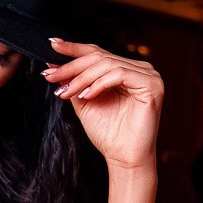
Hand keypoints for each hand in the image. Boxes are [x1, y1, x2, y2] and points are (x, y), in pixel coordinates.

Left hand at [42, 39, 163, 171]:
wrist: (123, 158)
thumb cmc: (109, 134)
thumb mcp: (84, 102)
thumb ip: (73, 83)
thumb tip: (52, 65)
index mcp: (124, 70)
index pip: (97, 52)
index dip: (73, 48)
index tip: (51, 45)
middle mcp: (138, 68)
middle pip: (99, 56)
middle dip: (71, 66)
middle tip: (51, 76)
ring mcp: (148, 75)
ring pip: (107, 64)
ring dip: (82, 77)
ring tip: (67, 92)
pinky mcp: (152, 85)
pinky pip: (119, 74)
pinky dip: (99, 83)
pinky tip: (86, 95)